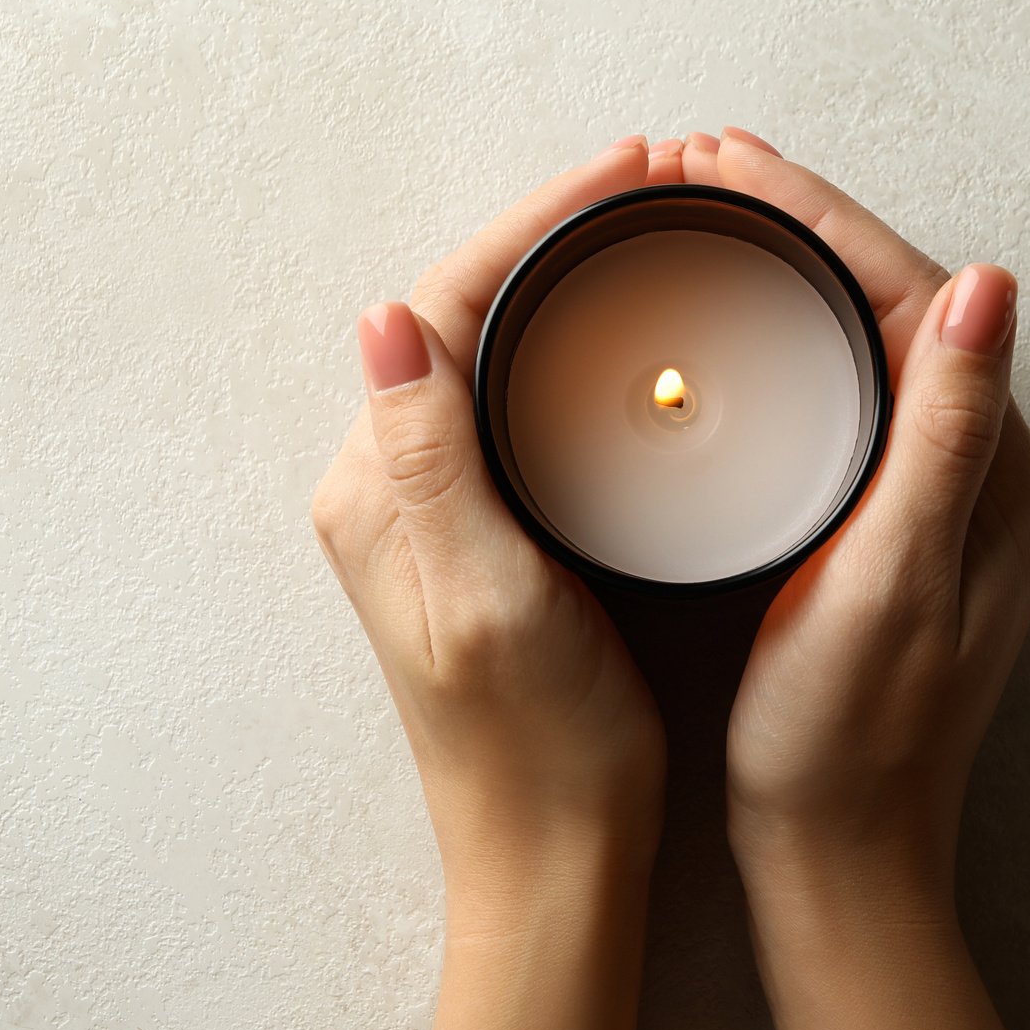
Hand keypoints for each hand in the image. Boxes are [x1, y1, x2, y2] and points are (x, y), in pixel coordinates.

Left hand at [310, 138, 669, 1029]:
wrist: (552, 854)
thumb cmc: (534, 744)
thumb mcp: (484, 594)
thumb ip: (431, 457)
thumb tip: (387, 319)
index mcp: (379, 489)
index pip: (442, 308)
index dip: (534, 226)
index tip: (626, 176)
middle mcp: (390, 489)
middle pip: (461, 314)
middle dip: (550, 236)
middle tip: (649, 187)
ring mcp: (434, 514)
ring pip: (489, 354)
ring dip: (557, 285)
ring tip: (643, 234)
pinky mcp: (479, 539)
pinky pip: (512, 407)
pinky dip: (566, 354)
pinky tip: (622, 342)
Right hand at [681, 129, 1029, 1029]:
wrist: (842, 851)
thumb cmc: (852, 736)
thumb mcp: (895, 579)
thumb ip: (945, 432)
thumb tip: (988, 283)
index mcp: (997, 471)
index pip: (913, 295)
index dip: (819, 215)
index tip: (727, 161)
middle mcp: (983, 471)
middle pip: (891, 301)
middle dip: (799, 223)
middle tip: (699, 168)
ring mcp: (938, 498)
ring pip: (865, 341)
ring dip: (792, 270)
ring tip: (708, 214)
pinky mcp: (893, 526)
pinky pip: (848, 393)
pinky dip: (791, 340)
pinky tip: (738, 327)